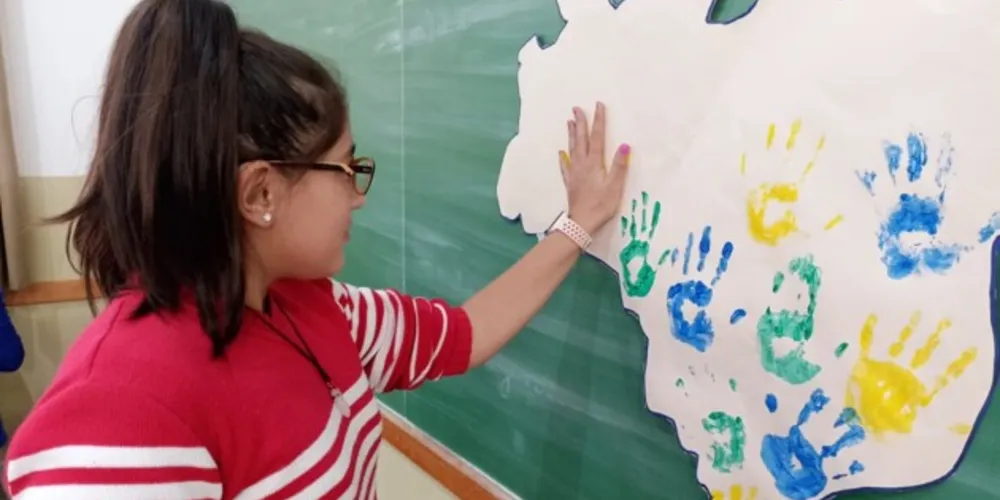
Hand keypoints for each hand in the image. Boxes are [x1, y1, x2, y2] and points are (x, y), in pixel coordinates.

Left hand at [558, 102, 629, 234]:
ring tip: (569, 122)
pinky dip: (563, 158)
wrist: (581, 223)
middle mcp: (581, 165)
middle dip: (580, 123)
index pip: (598, 138)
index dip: (598, 121)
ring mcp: (574, 174)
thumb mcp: (615, 186)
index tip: (598, 106)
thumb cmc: (601, 206)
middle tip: (576, 108)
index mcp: (594, 164)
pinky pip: (565, 166)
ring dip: (572, 135)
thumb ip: (619, 166)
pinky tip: (561, 152)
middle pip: (581, 140)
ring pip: (572, 149)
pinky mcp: (570, 183)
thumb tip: (624, 145)